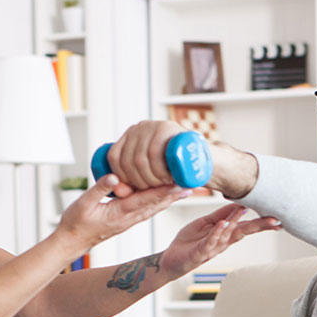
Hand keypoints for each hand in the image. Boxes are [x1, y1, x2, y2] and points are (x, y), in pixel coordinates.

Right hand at [55, 174, 187, 252]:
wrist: (72, 242)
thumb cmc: (75, 223)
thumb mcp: (83, 203)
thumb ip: (100, 189)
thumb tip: (116, 177)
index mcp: (119, 213)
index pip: (146, 200)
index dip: (163, 191)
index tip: (178, 184)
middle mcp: (128, 218)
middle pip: (155, 204)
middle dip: (173, 194)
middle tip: (191, 184)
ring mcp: (128, 221)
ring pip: (153, 208)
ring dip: (169, 199)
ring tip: (184, 190)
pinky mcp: (126, 220)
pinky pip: (146, 211)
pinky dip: (158, 203)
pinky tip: (165, 198)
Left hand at [106, 120, 258, 198]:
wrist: (203, 160)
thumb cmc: (174, 170)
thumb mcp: (149, 174)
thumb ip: (133, 180)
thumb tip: (116, 191)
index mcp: (130, 136)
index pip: (114, 157)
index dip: (121, 178)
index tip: (133, 190)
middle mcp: (139, 127)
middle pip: (127, 160)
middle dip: (139, 182)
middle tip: (154, 189)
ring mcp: (153, 125)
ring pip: (139, 159)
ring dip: (150, 178)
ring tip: (162, 184)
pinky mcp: (168, 128)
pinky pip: (153, 152)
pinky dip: (159, 170)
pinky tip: (167, 178)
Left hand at [159, 204, 280, 278]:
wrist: (171, 258)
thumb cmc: (189, 241)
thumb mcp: (205, 223)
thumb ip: (221, 214)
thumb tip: (238, 204)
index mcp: (225, 234)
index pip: (246, 226)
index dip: (261, 222)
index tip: (277, 217)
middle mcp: (222, 242)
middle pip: (243, 232)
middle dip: (259, 226)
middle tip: (275, 221)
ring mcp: (212, 248)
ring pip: (227, 235)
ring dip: (235, 222)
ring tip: (245, 210)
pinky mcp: (200, 253)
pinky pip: (210, 242)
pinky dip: (217, 233)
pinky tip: (223, 224)